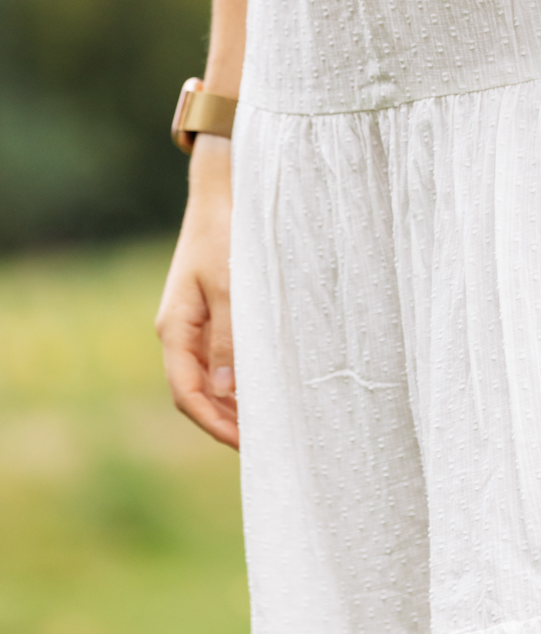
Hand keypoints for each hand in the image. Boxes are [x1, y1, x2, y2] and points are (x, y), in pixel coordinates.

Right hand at [156, 134, 238, 448]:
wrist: (226, 188)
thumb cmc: (229, 232)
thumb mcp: (233, 286)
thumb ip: (231, 339)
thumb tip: (226, 392)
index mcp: (176, 327)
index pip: (187, 393)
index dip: (215, 424)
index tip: (248, 446)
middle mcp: (181, 329)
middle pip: (196, 391)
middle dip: (226, 420)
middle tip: (267, 443)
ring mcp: (197, 320)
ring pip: (210, 376)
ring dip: (235, 401)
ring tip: (271, 423)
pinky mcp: (215, 308)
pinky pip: (222, 354)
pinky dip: (241, 376)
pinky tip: (267, 384)